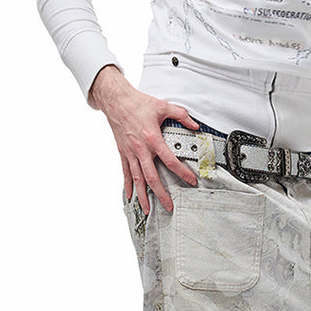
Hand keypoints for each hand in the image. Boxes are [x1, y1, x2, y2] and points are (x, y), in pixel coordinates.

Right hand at [87, 65, 199, 214]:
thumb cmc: (138, 103)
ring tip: (148, 209)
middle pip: (152, 177)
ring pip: (137, 179)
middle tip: (169, 206)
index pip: (170, 161)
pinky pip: (125, 172)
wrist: (116, 101)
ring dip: (143, 195)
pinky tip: (130, 195)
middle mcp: (140, 149)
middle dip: (161, 194)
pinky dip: (127, 185)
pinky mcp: (122, 152)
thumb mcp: (163, 106)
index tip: (191, 181)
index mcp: (152, 139)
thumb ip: (181, 115)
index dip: (182, 173)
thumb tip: (195, 125)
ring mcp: (130, 153)